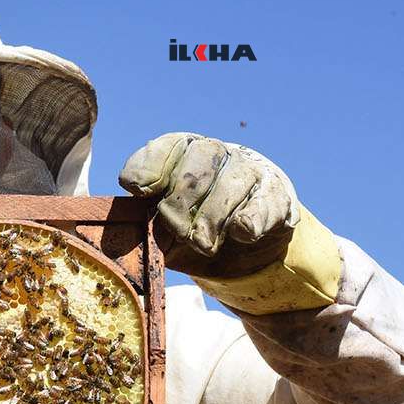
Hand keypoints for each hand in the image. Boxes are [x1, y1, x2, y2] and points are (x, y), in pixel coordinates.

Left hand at [119, 133, 298, 277]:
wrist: (240, 256)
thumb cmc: (190, 234)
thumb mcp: (162, 232)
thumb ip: (146, 226)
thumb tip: (124, 231)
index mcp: (182, 156)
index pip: (166, 147)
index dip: (151, 166)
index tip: (139, 190)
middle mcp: (218, 154)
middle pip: (201, 159)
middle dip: (183, 199)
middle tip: (178, 232)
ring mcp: (251, 170)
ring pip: (234, 179)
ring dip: (214, 216)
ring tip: (203, 244)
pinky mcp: (279, 194)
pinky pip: (265, 201)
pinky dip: (251, 218)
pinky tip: (241, 232)